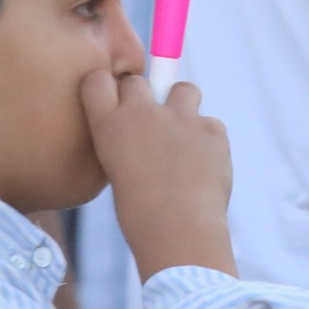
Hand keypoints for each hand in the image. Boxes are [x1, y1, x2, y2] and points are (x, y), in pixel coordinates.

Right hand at [81, 67, 235, 276]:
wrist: (177, 228)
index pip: (97, 80)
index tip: (116, 97)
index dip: (108, 86)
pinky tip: (202, 166)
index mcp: (107, 127)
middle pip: (138, 81)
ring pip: (184, 89)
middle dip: (145, 94)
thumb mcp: (119, 171)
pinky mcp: (211, 128)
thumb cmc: (141, 211)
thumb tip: (148, 130)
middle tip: (151, 122)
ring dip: (183, 104)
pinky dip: (208, 139)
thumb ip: (130, 142)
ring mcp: (179, 117)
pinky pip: (210, 123)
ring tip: (182, 137)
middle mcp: (141, 113)